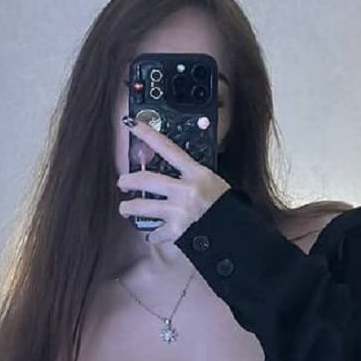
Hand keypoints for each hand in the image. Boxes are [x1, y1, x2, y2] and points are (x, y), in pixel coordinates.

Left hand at [117, 116, 230, 242]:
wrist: (238, 235)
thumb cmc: (228, 209)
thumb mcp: (214, 183)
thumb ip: (193, 177)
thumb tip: (176, 171)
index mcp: (197, 174)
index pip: (168, 148)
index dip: (147, 135)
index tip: (131, 124)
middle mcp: (185, 190)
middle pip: (146, 180)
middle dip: (128, 181)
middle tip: (122, 182)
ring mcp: (179, 211)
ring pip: (142, 207)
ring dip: (128, 208)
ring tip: (125, 208)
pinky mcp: (176, 232)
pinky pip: (155, 233)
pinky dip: (152, 235)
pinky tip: (152, 235)